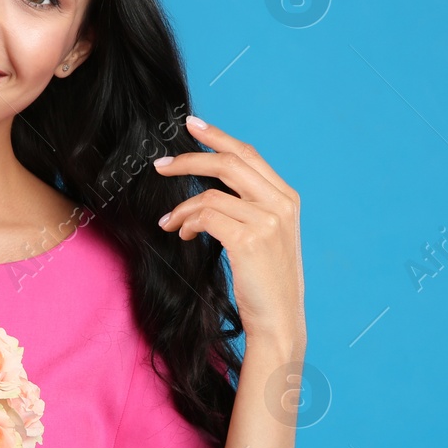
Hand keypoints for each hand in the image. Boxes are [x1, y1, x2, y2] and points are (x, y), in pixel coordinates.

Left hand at [154, 115, 304, 343]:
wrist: (279, 321)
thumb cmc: (267, 282)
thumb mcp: (268, 236)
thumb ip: (250, 207)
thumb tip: (211, 186)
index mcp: (287, 198)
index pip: (249, 155)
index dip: (219, 137)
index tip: (192, 125)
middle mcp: (281, 204)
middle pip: (229, 163)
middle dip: (189, 159)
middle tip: (160, 165)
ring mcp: (267, 221)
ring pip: (210, 195)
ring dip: (181, 208)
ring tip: (169, 223)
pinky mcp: (249, 239)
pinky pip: (205, 217)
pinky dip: (186, 222)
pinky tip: (182, 234)